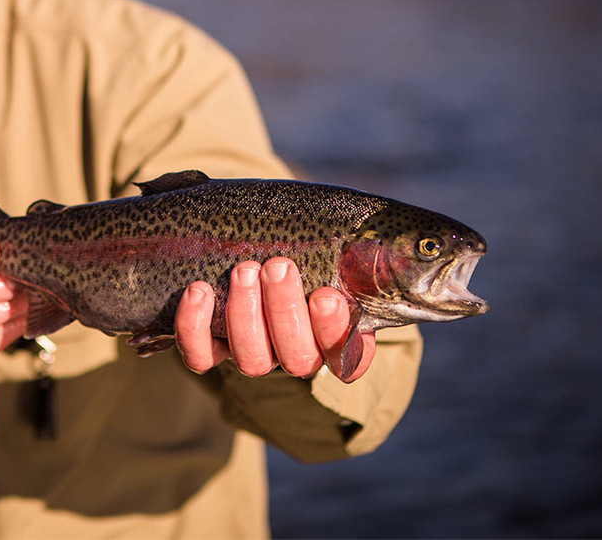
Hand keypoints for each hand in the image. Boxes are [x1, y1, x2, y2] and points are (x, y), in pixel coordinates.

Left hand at [174, 256, 375, 381]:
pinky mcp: (210, 349)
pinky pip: (200, 356)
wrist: (245, 245)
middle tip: (278, 265)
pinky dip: (195, 326)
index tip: (326, 296)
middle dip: (286, 313)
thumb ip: (359, 249)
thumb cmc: (300, 243)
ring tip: (244, 269)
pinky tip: (198, 290)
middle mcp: (293, 352)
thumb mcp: (335, 244)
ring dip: (246, 314)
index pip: (346, 358)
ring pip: (252, 360)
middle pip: (297, 358)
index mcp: (332, 334)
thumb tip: (406, 242)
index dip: (335, 333)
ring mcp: (252, 353)